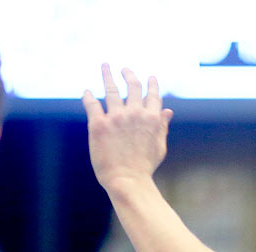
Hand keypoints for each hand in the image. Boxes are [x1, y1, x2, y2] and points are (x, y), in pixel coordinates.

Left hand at [82, 64, 173, 189]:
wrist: (128, 181)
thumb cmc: (144, 168)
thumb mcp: (159, 146)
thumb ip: (162, 126)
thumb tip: (168, 111)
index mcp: (152, 119)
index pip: (152, 96)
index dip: (151, 85)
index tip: (150, 78)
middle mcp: (134, 114)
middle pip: (132, 87)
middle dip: (129, 75)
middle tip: (124, 69)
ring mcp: (116, 118)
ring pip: (111, 89)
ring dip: (108, 75)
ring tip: (105, 66)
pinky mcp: (99, 124)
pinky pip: (92, 104)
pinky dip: (89, 96)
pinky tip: (87, 92)